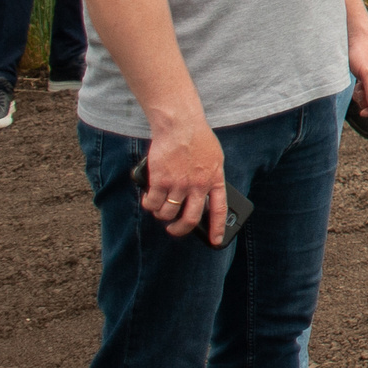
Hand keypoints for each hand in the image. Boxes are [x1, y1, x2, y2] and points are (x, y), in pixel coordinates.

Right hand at [140, 115, 228, 244]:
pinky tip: (149, 201)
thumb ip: (211, 178)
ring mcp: (179, 184)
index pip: (218, 210)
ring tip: (160, 209)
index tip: (215, 242)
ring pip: (167, 213)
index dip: (217, 229)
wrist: (180, 125)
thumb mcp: (215, 159)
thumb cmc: (198, 139)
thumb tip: (205, 198)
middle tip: (174, 229)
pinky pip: (152, 204)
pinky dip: (149, 205)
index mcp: (214, 180)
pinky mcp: (160, 181)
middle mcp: (198, 185)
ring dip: (162, 215)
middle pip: (190, 219)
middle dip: (180, 229)